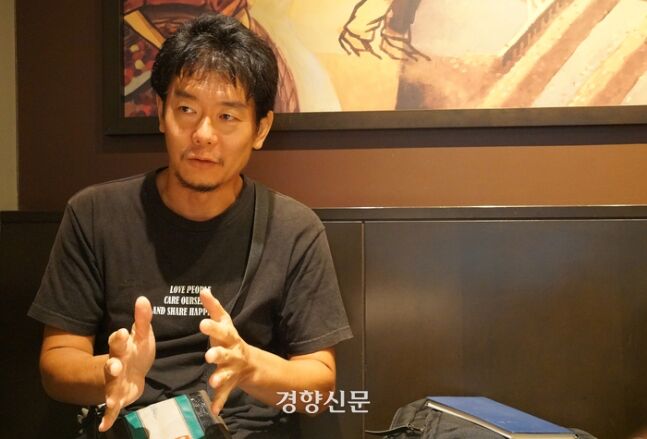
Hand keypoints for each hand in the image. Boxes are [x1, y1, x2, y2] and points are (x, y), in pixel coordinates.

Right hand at [99, 296, 154, 431]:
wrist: (125, 373)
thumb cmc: (134, 352)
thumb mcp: (141, 336)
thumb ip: (142, 319)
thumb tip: (143, 298)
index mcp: (121, 349)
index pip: (118, 342)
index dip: (119, 338)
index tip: (121, 332)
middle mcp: (115, 366)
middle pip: (112, 365)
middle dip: (112, 365)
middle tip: (113, 365)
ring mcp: (113, 384)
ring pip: (111, 388)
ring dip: (110, 394)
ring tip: (110, 400)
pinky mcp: (117, 398)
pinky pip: (112, 409)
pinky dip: (108, 417)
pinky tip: (104, 426)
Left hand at [199, 289, 252, 415]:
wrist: (250, 363)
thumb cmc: (230, 340)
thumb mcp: (225, 323)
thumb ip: (213, 308)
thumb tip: (203, 290)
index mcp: (229, 337)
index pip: (222, 330)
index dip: (213, 327)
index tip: (202, 323)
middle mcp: (233, 352)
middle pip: (226, 352)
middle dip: (218, 354)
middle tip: (209, 355)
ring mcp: (232, 369)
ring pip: (227, 374)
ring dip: (221, 377)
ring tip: (213, 382)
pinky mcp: (230, 384)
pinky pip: (225, 394)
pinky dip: (220, 402)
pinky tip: (214, 410)